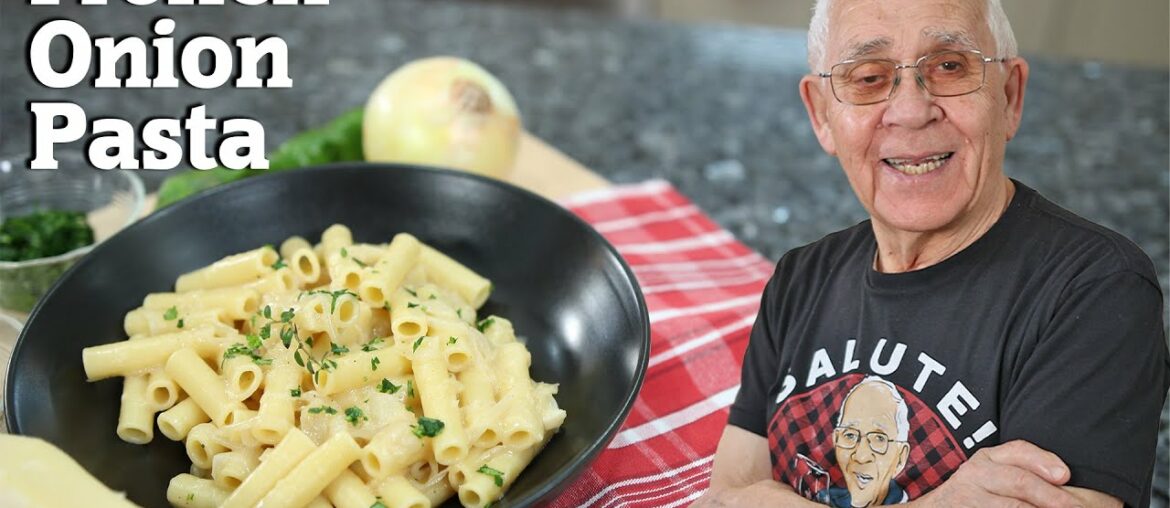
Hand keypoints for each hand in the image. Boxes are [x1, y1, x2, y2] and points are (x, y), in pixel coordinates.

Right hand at [914, 440, 1082, 507]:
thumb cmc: (977, 494)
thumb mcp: (992, 473)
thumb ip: (1024, 468)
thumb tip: (1066, 478)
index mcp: (987, 458)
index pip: (1018, 452)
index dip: (1042, 461)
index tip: (1065, 475)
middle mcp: (975, 474)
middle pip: (1020, 481)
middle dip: (1052, 496)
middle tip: (1076, 506)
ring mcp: (968, 498)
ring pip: (1013, 507)